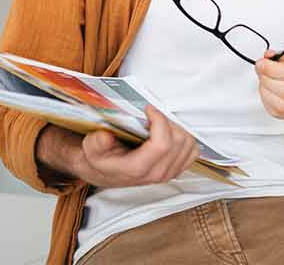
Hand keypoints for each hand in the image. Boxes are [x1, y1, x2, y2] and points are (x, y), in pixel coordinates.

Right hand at [40, 105, 199, 188]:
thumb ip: (97, 143)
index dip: (159, 120)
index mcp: (138, 168)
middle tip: (153, 115)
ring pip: (189, 144)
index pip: (162, 144)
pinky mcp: (176, 170)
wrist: (105, 172)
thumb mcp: (91, 149)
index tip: (148, 109)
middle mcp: (157, 173)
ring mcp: (169, 173)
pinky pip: (192, 151)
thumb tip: (106, 136)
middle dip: (167, 122)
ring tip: (160, 123)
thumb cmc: (101, 159)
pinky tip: (169, 133)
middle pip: (179, 141)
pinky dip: (185, 138)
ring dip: (177, 128)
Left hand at [254, 47, 283, 122]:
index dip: (273, 69)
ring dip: (265, 92)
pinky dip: (268, 101)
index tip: (261, 64)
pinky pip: (279, 113)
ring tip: (264, 81)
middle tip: (260, 71)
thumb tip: (267, 57)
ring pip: (281, 105)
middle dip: (267, 80)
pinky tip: (269, 92)